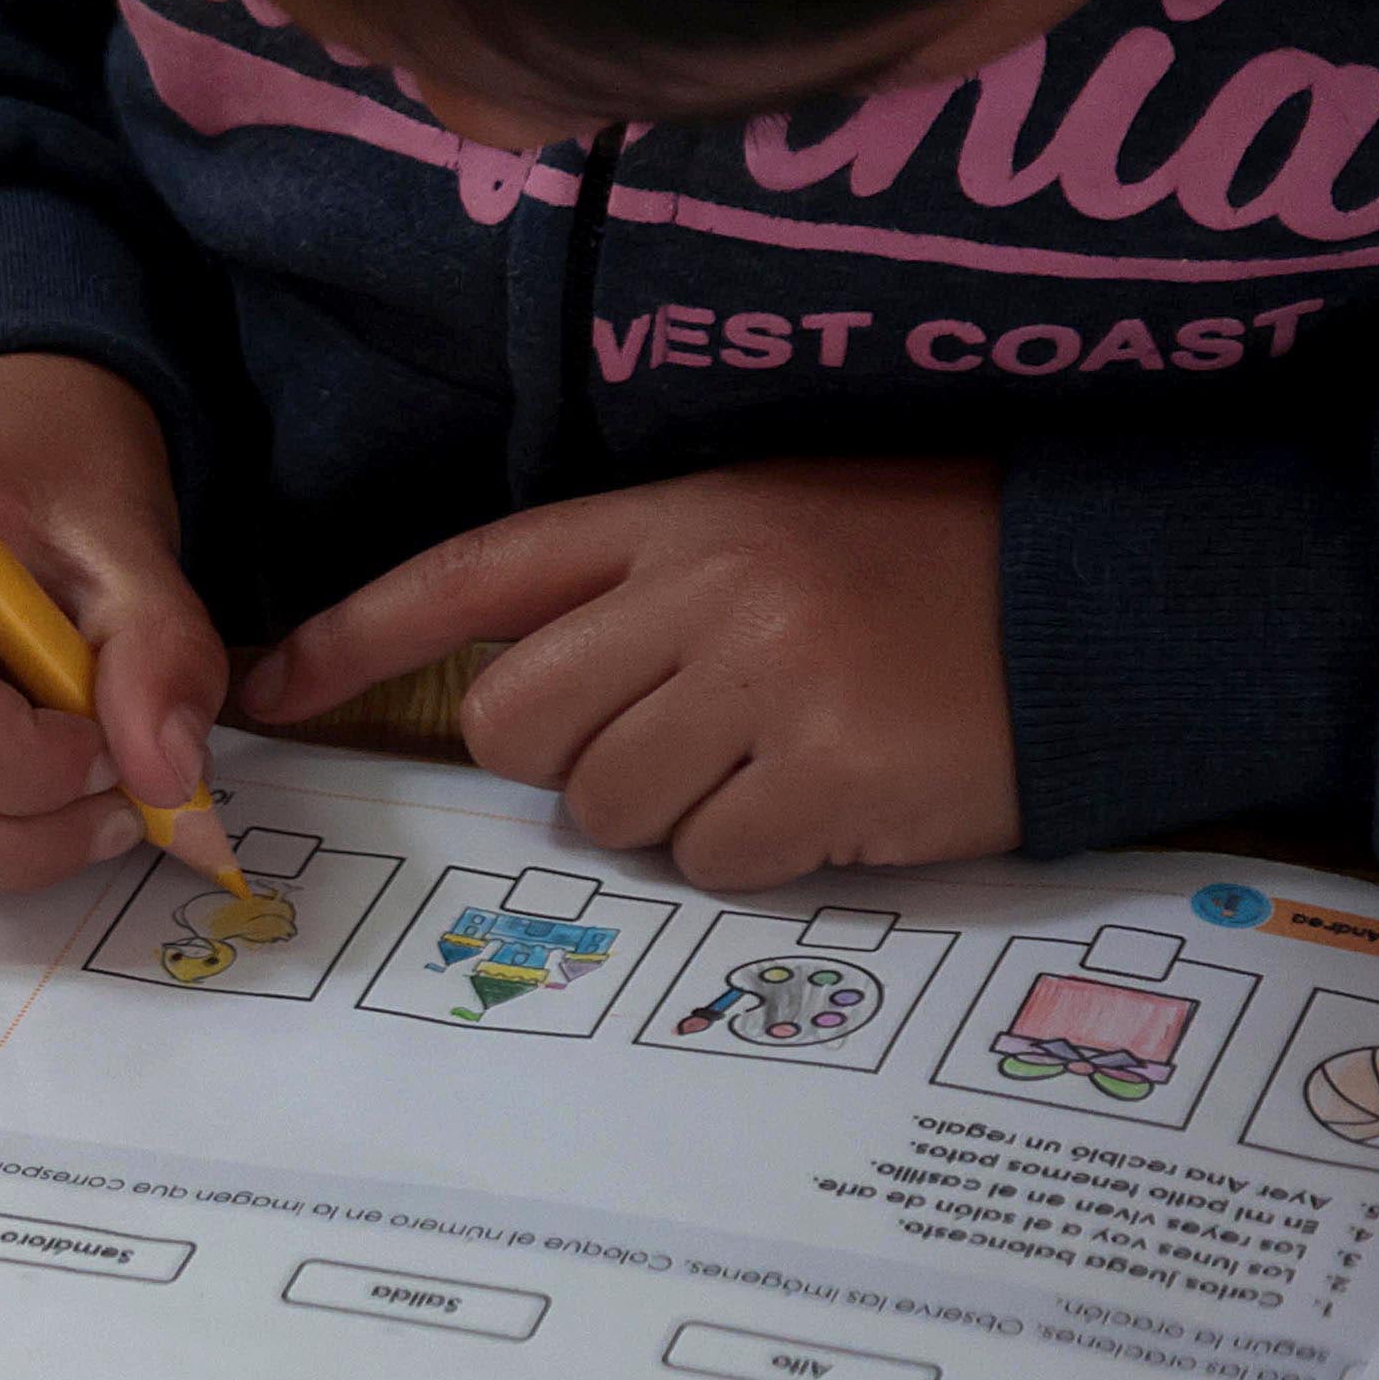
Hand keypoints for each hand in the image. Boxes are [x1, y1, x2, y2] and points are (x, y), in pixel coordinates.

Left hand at [242, 461, 1020, 889]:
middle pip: (513, 722)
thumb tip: (504, 702)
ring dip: (675, 812)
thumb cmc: (931, 577)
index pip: (473, 573)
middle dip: (570, 758)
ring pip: (605, 807)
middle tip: (685, 738)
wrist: (1114, 609)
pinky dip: (756, 854)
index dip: (356, 637)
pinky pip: (707, 861)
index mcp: (680, 518)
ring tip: (778, 755)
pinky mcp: (825, 774)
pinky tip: (831, 800)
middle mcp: (709, 586)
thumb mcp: (774, 536)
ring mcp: (767, 678)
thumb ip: (638, 598)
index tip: (263, 687)